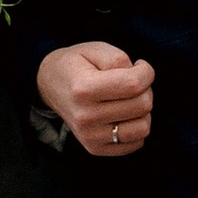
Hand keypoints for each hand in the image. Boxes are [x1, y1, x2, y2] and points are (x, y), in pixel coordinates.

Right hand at [38, 41, 154, 157]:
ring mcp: (90, 136)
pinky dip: (136, 127)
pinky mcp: (95, 148)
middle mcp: (85, 116)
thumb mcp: (95, 49)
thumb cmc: (77, 65)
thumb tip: (139, 79)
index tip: (140, 66)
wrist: (51, 85)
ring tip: (131, 99)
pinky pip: (136, 143)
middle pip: (142, 105)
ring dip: (144, 111)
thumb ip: (118, 60)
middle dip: (146, 89)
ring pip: (143, 127)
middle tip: (133, 81)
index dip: (146, 72)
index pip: (134, 84)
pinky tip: (125, 114)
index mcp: (84, 89)